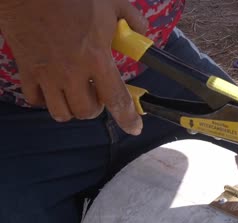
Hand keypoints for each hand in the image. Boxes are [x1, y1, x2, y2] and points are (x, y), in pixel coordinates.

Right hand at [0, 0, 147, 134]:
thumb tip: (143, 32)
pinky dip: (45, 100)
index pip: (116, 98)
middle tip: (97, 94)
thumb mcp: (111, 3)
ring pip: (60, 112)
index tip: (134, 128)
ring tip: (76, 94)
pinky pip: (34, 100)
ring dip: (72, 109)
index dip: (128, 118)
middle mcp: (72, 72)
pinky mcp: (26, 70)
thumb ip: (131, 20)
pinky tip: (53, 88)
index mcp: (96, 58)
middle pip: (86, 111)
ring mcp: (47, 74)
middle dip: (96, 108)